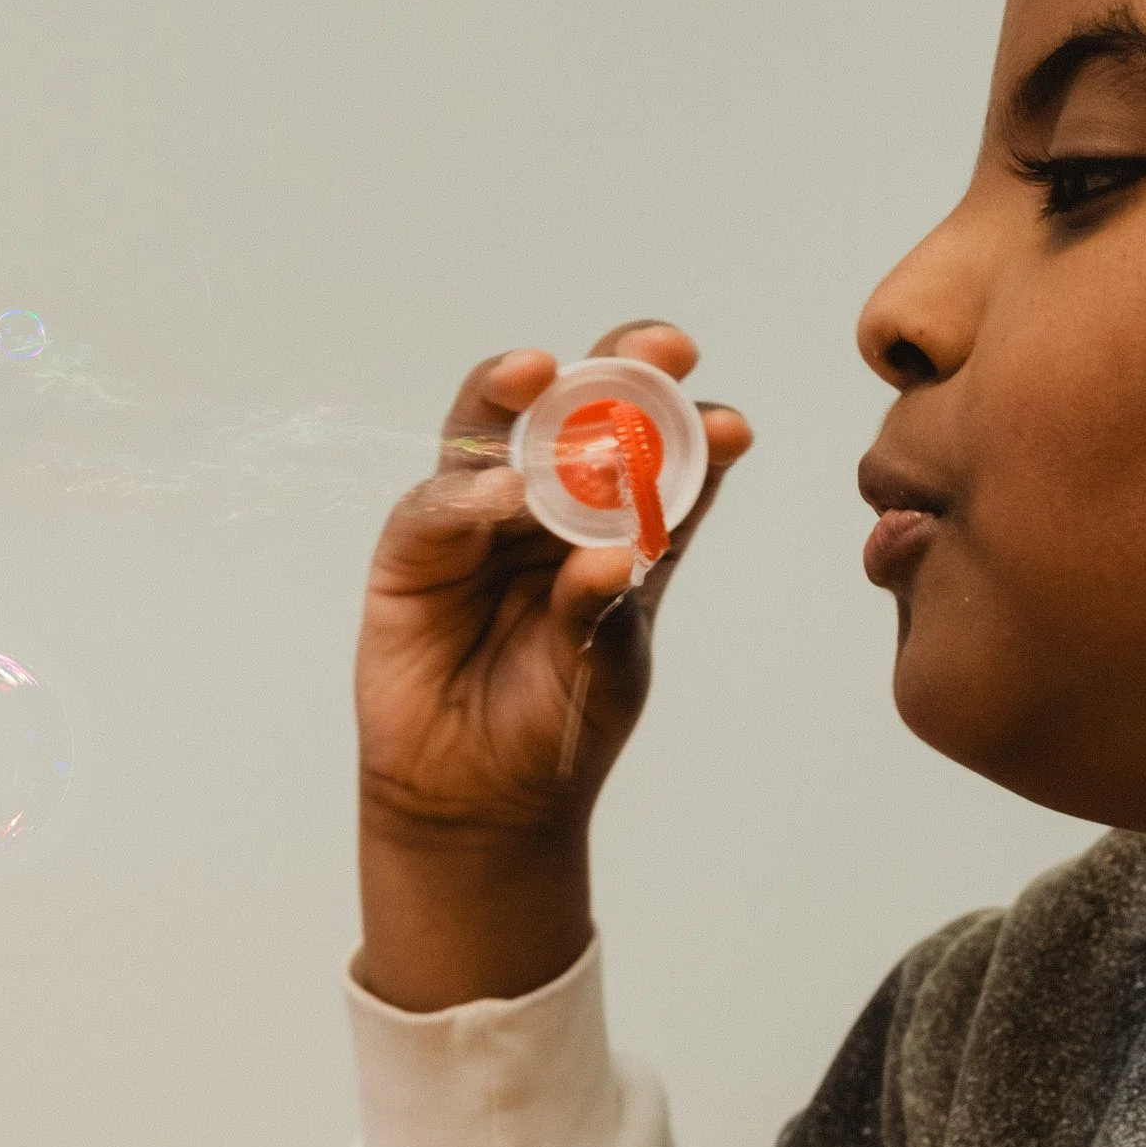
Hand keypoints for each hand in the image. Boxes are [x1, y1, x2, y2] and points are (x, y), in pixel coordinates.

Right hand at [354, 322, 751, 1008]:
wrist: (478, 797)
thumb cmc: (560, 722)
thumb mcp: (609, 663)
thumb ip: (608, 605)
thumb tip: (614, 551)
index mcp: (620, 524)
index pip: (661, 456)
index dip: (693, 427)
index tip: (731, 427)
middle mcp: (550, 504)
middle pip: (579, 413)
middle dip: (616, 371)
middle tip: (656, 349)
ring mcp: (479, 518)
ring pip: (496, 432)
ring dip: (520, 393)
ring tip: (544, 372)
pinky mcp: (414, 548)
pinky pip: (439, 505)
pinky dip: (469, 495)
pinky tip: (503, 497)